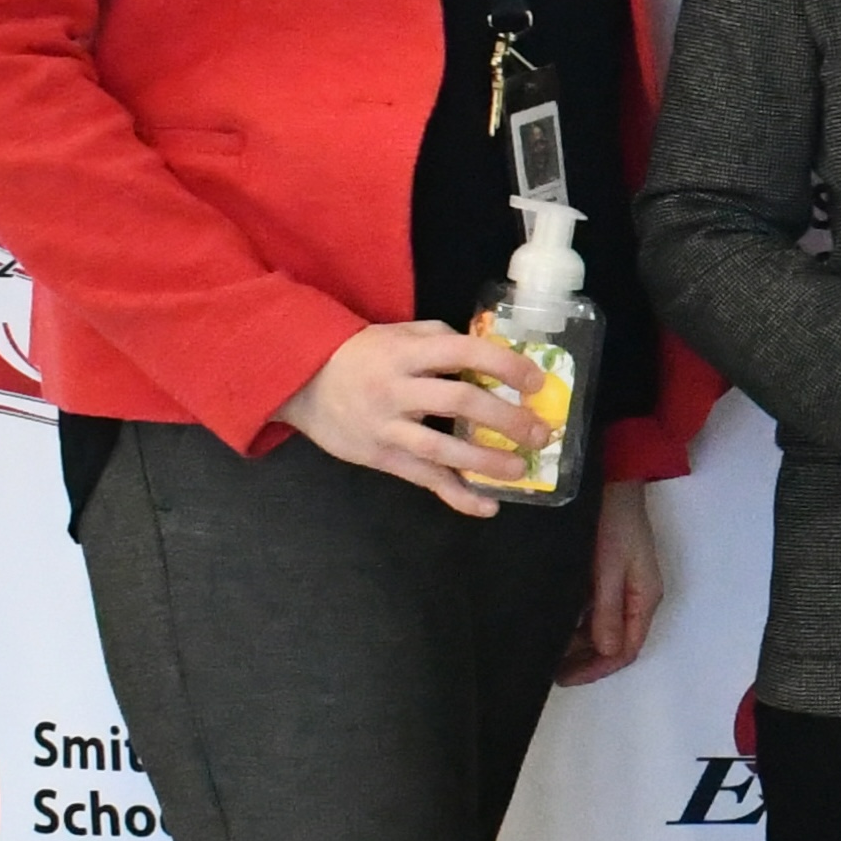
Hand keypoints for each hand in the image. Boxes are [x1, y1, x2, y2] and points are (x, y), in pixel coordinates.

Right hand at [276, 322, 544, 514]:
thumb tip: (492, 354)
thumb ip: (442, 340)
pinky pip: (422, 479)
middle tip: (540, 431)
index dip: (504, 365)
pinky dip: (456, 495)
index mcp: (406, 353)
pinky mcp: (379, 457)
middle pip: (459, 402)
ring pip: (441, 449)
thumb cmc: (361, 354)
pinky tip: (486, 506)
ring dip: (486, 462)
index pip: (463, 353)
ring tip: (520, 469)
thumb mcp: (398, 334)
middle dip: (506, 418)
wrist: (300, 381)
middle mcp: (396, 389)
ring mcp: (386, 427)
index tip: (536, 381)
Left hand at [563, 479, 665, 682]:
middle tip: (546, 664)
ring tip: (544, 644)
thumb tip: (608, 651)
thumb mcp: (609, 568)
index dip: (596, 669)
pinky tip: (551, 621)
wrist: (612, 482)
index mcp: (644, 599)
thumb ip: (608, 610)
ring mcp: (620, 586)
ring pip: (600, 627)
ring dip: (576, 641)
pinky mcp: (605, 574)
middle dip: (584, 658)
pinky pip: (591, 609)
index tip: (563, 677)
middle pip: (613, 642)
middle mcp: (635, 597)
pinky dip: (573, 621)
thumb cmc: (614, 524)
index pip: (626, 650)